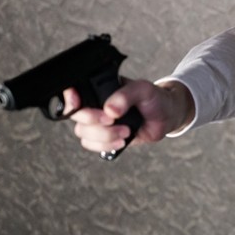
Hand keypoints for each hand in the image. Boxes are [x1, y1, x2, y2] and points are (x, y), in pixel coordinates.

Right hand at [63, 79, 194, 152]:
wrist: (166, 116)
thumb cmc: (154, 98)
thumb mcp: (143, 89)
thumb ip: (126, 95)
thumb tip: (110, 110)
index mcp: (101, 88)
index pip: (74, 90)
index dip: (69, 98)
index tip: (77, 103)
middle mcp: (96, 105)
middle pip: (77, 116)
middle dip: (94, 120)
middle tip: (113, 119)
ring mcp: (98, 122)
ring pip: (83, 132)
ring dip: (105, 135)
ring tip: (126, 131)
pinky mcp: (104, 137)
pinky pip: (91, 144)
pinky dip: (106, 145)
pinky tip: (122, 141)